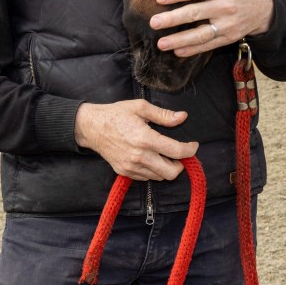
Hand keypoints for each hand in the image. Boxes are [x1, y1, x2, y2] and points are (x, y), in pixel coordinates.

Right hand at [74, 99, 198, 180]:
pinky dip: (154, 170)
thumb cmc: (116, 114)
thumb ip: (163, 115)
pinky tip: (152, 157)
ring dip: (167, 168)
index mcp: (145, 138)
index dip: (190, 150)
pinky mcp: (124, 172)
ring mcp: (130, 166)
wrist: (91, 127)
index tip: (194, 145)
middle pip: (170, 172)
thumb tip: (182, 117)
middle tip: (181, 154)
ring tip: (166, 154)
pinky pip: (146, 177)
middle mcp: (139, 156)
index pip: (176, 151)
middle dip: (181, 164)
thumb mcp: (141, 107)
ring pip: (159, 176)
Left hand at [150, 0, 274, 55]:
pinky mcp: (228, 38)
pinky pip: (208, 45)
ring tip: (161, 43)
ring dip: (180, 39)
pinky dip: (193, 50)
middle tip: (154, 22)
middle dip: (173, 18)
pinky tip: (177, 51)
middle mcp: (224, 7)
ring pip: (201, 33)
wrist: (265, 11)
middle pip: (196, 13)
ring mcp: (227, 25)